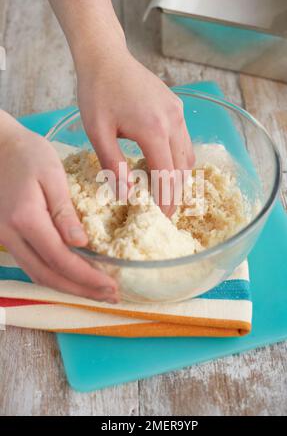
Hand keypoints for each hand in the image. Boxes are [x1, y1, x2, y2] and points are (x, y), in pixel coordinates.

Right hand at [0, 110, 118, 302]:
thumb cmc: (27, 154)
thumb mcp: (52, 175)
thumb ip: (65, 211)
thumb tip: (81, 243)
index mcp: (26, 218)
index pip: (61, 259)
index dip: (87, 277)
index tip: (112, 285)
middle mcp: (12, 235)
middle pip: (48, 275)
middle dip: (81, 290)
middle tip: (110, 296)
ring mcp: (5, 238)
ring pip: (37, 274)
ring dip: (68, 287)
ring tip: (95, 292)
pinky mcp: (6, 236)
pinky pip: (31, 264)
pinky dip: (53, 276)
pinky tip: (71, 278)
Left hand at [77, 50, 194, 214]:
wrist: (107, 58)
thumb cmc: (97, 93)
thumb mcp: (97, 132)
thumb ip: (113, 164)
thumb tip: (127, 193)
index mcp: (153, 129)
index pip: (167, 175)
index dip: (166, 200)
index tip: (163, 219)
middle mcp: (172, 121)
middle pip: (182, 168)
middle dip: (175, 193)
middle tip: (164, 211)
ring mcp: (177, 113)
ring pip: (187, 155)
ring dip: (179, 176)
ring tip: (164, 191)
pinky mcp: (177, 107)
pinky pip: (184, 140)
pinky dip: (178, 158)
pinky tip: (163, 164)